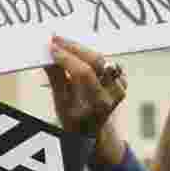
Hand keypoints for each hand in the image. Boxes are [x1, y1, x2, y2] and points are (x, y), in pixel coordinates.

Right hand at [44, 36, 127, 166]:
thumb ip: (56, 79)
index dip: (67, 58)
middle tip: (57, 39)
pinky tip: (77, 54)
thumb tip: (48, 57)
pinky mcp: (122, 80)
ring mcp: (120, 86)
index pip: (84, 73)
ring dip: (81, 50)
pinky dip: (90, 56)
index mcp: (97, 104)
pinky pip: (105, 61)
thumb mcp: (61, 104)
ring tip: (63, 44)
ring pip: (101, 58)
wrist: (93, 131)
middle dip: (74, 47)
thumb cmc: (73, 119)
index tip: (52, 48)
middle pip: (96, 61)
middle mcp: (112, 95)